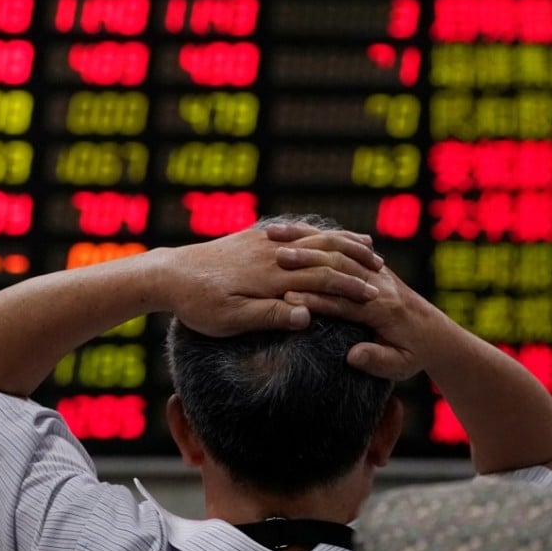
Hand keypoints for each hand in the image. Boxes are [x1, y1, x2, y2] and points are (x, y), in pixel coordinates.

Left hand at [165, 225, 383, 336]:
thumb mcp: (230, 319)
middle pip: (324, 253)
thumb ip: (270, 316)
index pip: (322, 280)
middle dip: (355, 262)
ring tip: (368, 248)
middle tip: (383, 271)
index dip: (351, 289)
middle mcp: (272, 255)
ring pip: (313, 237)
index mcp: (271, 277)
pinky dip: (318, 233)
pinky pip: (296, 231)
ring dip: (342, 242)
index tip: (377, 299)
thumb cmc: (198, 304)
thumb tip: (307, 316)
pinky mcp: (253, 238)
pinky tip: (328, 235)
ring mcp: (263, 243)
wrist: (167, 274)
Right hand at [269, 222, 435, 380]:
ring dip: (306, 242)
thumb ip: (378, 360)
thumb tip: (353, 355)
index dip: (316, 299)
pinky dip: (316, 236)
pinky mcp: (372, 265)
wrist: (436, 334)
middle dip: (306, 261)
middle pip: (339, 267)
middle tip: (277, 258)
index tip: (286, 297)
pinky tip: (292, 230)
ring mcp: (377, 271)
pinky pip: (343, 244)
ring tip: (276, 237)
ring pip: (339, 249)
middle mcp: (380, 283)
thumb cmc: (415, 353)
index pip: (344, 302)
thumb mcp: (401, 366)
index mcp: (384, 309)